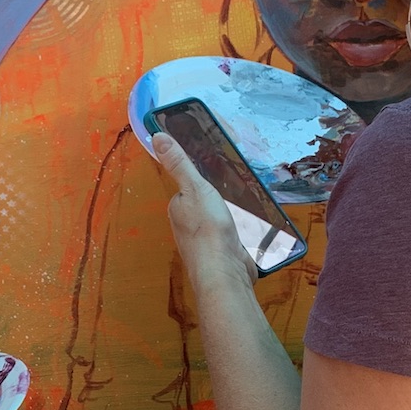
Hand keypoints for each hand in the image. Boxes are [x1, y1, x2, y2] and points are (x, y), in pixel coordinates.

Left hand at [150, 133, 257, 287]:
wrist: (225, 272)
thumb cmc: (208, 230)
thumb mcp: (196, 187)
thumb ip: (179, 164)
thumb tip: (157, 137)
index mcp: (178, 208)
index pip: (189, 188)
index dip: (202, 181)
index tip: (218, 173)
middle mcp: (188, 226)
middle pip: (206, 203)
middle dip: (221, 198)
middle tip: (238, 188)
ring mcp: (207, 241)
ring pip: (221, 219)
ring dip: (234, 215)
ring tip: (248, 206)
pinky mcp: (225, 252)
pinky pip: (234, 235)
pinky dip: (243, 230)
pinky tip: (253, 227)